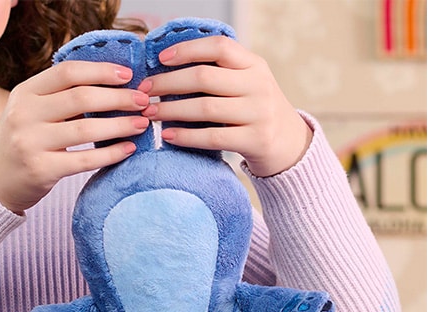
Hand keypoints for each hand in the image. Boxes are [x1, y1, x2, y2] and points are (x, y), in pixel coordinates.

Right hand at [0, 61, 150, 213]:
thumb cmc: (21, 141)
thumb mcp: (31, 110)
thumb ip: (61, 96)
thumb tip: (114, 84)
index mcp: (25, 92)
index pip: (68, 72)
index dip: (101, 71)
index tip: (128, 75)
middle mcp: (25, 114)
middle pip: (81, 98)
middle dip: (119, 98)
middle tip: (144, 101)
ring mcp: (31, 143)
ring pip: (86, 130)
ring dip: (120, 125)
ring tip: (142, 124)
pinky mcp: (41, 170)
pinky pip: (85, 160)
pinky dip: (111, 154)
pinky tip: (128, 149)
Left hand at [140, 36, 312, 177]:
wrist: (289, 143)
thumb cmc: (254, 109)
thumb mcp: (246, 82)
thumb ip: (219, 72)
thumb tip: (166, 67)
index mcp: (254, 64)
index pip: (219, 47)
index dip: (187, 50)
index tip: (160, 59)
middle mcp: (258, 85)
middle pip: (204, 78)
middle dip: (168, 83)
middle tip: (145, 91)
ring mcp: (258, 113)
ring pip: (205, 108)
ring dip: (171, 110)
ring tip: (150, 113)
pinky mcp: (255, 140)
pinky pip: (213, 137)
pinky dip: (186, 136)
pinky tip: (168, 135)